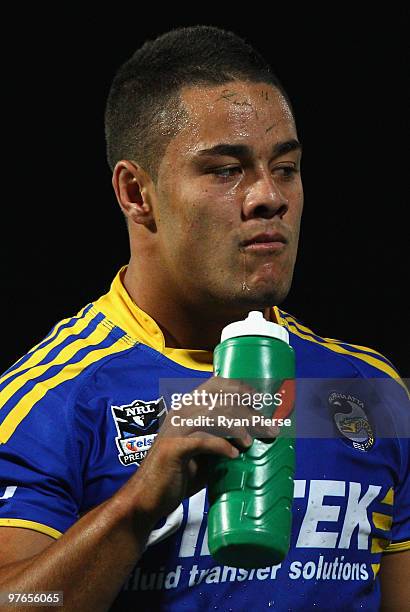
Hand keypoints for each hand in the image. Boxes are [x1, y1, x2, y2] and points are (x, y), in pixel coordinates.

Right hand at [119, 377, 275, 522]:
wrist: (146, 497)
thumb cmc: (178, 474)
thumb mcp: (203, 451)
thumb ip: (221, 437)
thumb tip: (256, 434)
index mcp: (187, 408)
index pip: (216, 385)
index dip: (241, 388)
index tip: (262, 400)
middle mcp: (181, 413)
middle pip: (221, 400)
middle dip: (249, 412)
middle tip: (269, 428)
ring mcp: (175, 429)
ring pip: (214, 416)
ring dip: (239, 428)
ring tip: (251, 443)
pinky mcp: (173, 449)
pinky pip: (202, 440)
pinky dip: (222, 446)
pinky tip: (234, 456)